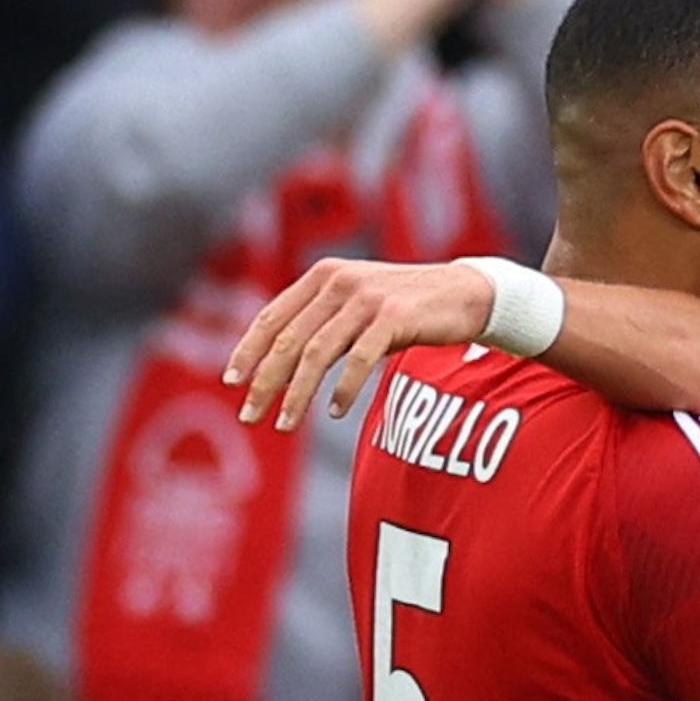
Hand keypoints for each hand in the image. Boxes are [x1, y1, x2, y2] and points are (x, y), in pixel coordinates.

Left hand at [225, 258, 499, 429]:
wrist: (467, 294)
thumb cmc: (410, 307)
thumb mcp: (359, 306)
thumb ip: (324, 323)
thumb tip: (281, 364)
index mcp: (323, 276)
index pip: (272, 316)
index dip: (248, 350)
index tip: (232, 382)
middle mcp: (340, 282)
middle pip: (289, 339)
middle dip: (265, 381)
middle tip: (250, 415)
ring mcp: (367, 298)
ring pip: (317, 353)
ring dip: (297, 394)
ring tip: (286, 424)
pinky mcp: (394, 316)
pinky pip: (358, 359)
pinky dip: (343, 389)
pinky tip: (336, 411)